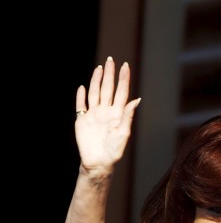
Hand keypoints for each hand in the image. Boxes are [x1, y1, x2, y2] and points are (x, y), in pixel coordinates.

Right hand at [75, 57, 139, 176]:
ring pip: (95, 93)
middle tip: (110, 60)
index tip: (125, 66)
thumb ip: (127, 116)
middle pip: (107, 88)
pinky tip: (82, 87)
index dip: (123, 79)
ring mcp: (94, 114)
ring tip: (99, 68)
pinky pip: (80, 105)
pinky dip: (81, 96)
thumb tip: (137, 100)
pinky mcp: (82, 120)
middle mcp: (106, 111)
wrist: (98, 162)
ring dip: (96, 80)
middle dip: (110, 74)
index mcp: (117, 113)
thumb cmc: (114, 150)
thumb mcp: (123, 133)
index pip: (121, 92)